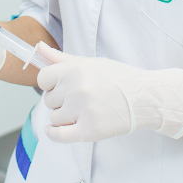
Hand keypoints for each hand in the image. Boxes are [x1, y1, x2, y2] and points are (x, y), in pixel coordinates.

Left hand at [36, 43, 182, 143]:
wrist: (144, 97)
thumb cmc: (117, 78)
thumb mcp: (89, 62)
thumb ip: (60, 58)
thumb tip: (38, 47)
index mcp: (75, 69)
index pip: (43, 79)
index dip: (49, 84)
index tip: (58, 87)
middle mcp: (77, 89)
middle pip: (49, 100)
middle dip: (59, 101)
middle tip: (78, 99)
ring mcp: (83, 110)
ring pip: (54, 118)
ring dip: (63, 117)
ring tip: (81, 111)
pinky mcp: (89, 131)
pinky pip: (59, 135)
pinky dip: (53, 134)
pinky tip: (54, 130)